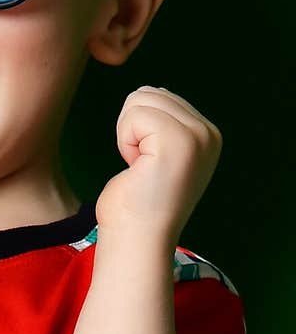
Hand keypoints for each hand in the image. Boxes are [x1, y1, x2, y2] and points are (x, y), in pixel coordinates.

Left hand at [94, 85, 221, 249]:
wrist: (136, 241)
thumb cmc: (135, 205)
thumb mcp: (157, 154)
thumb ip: (162, 124)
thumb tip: (149, 92)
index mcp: (207, 135)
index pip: (158, 96)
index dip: (137, 129)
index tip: (148, 165)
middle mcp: (209, 133)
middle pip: (147, 93)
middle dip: (131, 129)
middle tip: (141, 167)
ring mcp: (197, 136)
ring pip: (139, 100)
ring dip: (127, 136)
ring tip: (141, 168)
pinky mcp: (178, 141)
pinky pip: (133, 115)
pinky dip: (125, 142)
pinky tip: (137, 169)